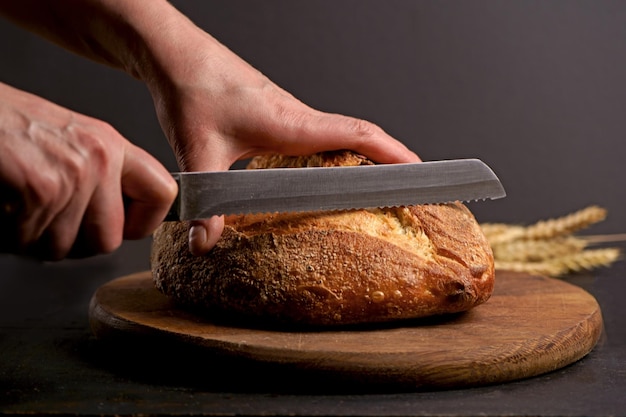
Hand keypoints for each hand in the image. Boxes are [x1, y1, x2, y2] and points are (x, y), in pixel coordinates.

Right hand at [0, 82, 176, 259]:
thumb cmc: (5, 126)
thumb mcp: (67, 140)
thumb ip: (99, 176)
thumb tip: (120, 218)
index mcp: (109, 144)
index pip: (163, 193)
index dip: (145, 223)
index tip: (128, 227)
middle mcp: (97, 159)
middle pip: (109, 240)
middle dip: (74, 241)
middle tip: (47, 220)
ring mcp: (71, 176)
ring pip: (64, 248)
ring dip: (34, 239)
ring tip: (17, 204)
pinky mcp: (40, 191)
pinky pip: (29, 243)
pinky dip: (8, 235)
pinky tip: (2, 205)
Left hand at [144, 30, 420, 255]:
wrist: (174, 54)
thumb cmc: (192, 88)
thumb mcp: (199, 152)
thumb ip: (206, 203)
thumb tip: (205, 243)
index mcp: (292, 123)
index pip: (358, 135)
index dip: (393, 153)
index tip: (420, 171)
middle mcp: (298, 117)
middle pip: (360, 135)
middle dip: (390, 157)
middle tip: (410, 184)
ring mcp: (288, 114)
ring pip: (340, 133)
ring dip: (366, 152)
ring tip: (380, 181)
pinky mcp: (275, 115)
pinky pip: (319, 133)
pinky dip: (337, 149)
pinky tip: (326, 169)